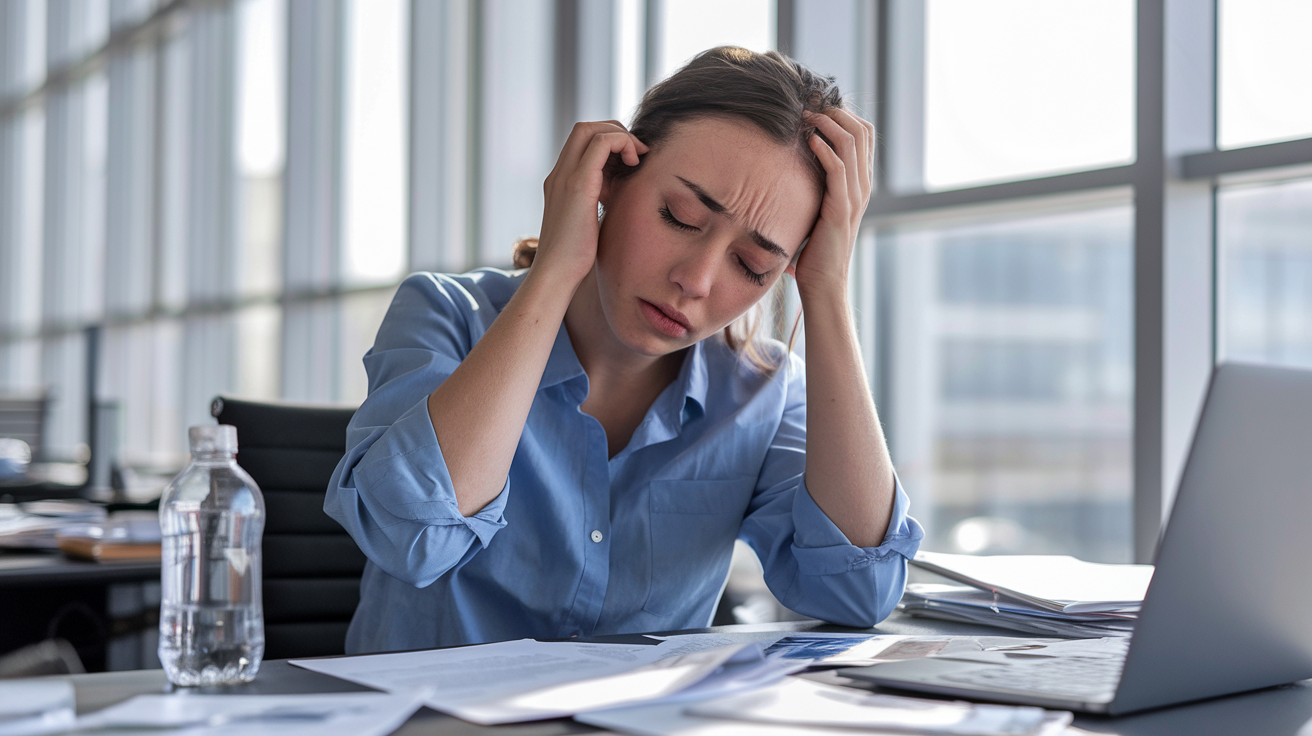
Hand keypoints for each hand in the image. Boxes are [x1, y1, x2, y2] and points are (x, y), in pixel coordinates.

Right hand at [531, 121, 648, 286]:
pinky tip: (634, 165)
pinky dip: (622, 144)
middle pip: (585, 128)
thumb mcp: (589, 222)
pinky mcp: (578, 184)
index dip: (609, 142)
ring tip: (638, 158)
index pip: (582, 142)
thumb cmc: (574, 258)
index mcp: (561, 182)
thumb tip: (620, 199)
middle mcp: (559, 174)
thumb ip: (599, 204)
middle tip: (637, 154)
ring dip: (621, 136)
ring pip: (591, 129)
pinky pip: (601, 144)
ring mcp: (565, 176)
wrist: (556, 275)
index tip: (629, 162)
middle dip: (616, 132)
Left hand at [790, 108, 873, 296]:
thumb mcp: (815, 211)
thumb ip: (812, 190)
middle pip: (862, 131)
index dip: (843, 115)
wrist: (824, 284)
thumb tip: (785, 171)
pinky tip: (808, 141)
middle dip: (835, 112)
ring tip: (806, 117)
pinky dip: (824, 149)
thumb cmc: (814, 251)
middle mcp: (862, 186)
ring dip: (827, 124)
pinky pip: (838, 168)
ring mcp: (855, 196)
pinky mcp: (842, 208)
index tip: (815, 108)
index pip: (864, 135)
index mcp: (859, 184)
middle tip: (808, 106)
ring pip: (852, 143)